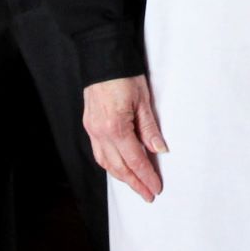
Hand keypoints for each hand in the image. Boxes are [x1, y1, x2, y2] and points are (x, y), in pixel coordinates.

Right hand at [84, 75, 167, 202]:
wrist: (102, 56)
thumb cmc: (124, 75)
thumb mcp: (143, 101)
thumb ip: (150, 129)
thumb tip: (160, 150)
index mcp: (116, 127)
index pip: (134, 160)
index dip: (146, 176)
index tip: (155, 188)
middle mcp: (100, 132)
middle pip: (119, 167)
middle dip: (134, 183)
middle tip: (148, 195)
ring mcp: (92, 129)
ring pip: (106, 163)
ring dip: (121, 176)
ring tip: (135, 184)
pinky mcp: (89, 124)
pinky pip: (99, 152)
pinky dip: (110, 164)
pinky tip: (119, 167)